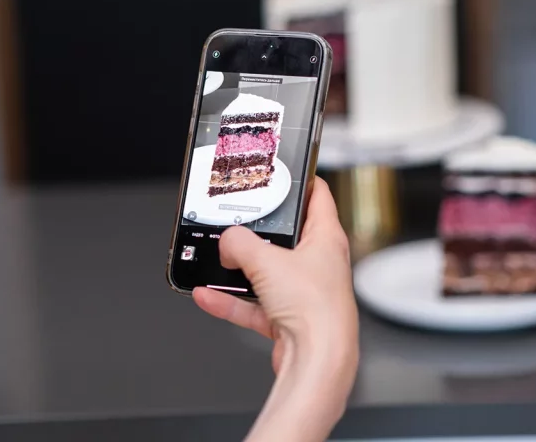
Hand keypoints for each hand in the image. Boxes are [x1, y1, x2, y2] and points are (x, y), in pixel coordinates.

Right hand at [193, 177, 358, 440]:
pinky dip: (231, 301)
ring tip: (216, 261)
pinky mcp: (288, 319)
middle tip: (239, 221)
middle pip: (287, 237)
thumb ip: (240, 244)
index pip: (319, 197)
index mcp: (327, 239)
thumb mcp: (267, 261)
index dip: (303, 181)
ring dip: (239, 270)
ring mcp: (303, 293)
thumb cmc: (315, 311)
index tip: (285, 173)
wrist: (317, 361)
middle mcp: (319, 265)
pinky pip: (254, 304)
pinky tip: (208, 295)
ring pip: (266, 273)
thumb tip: (227, 241)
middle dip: (259, 232)